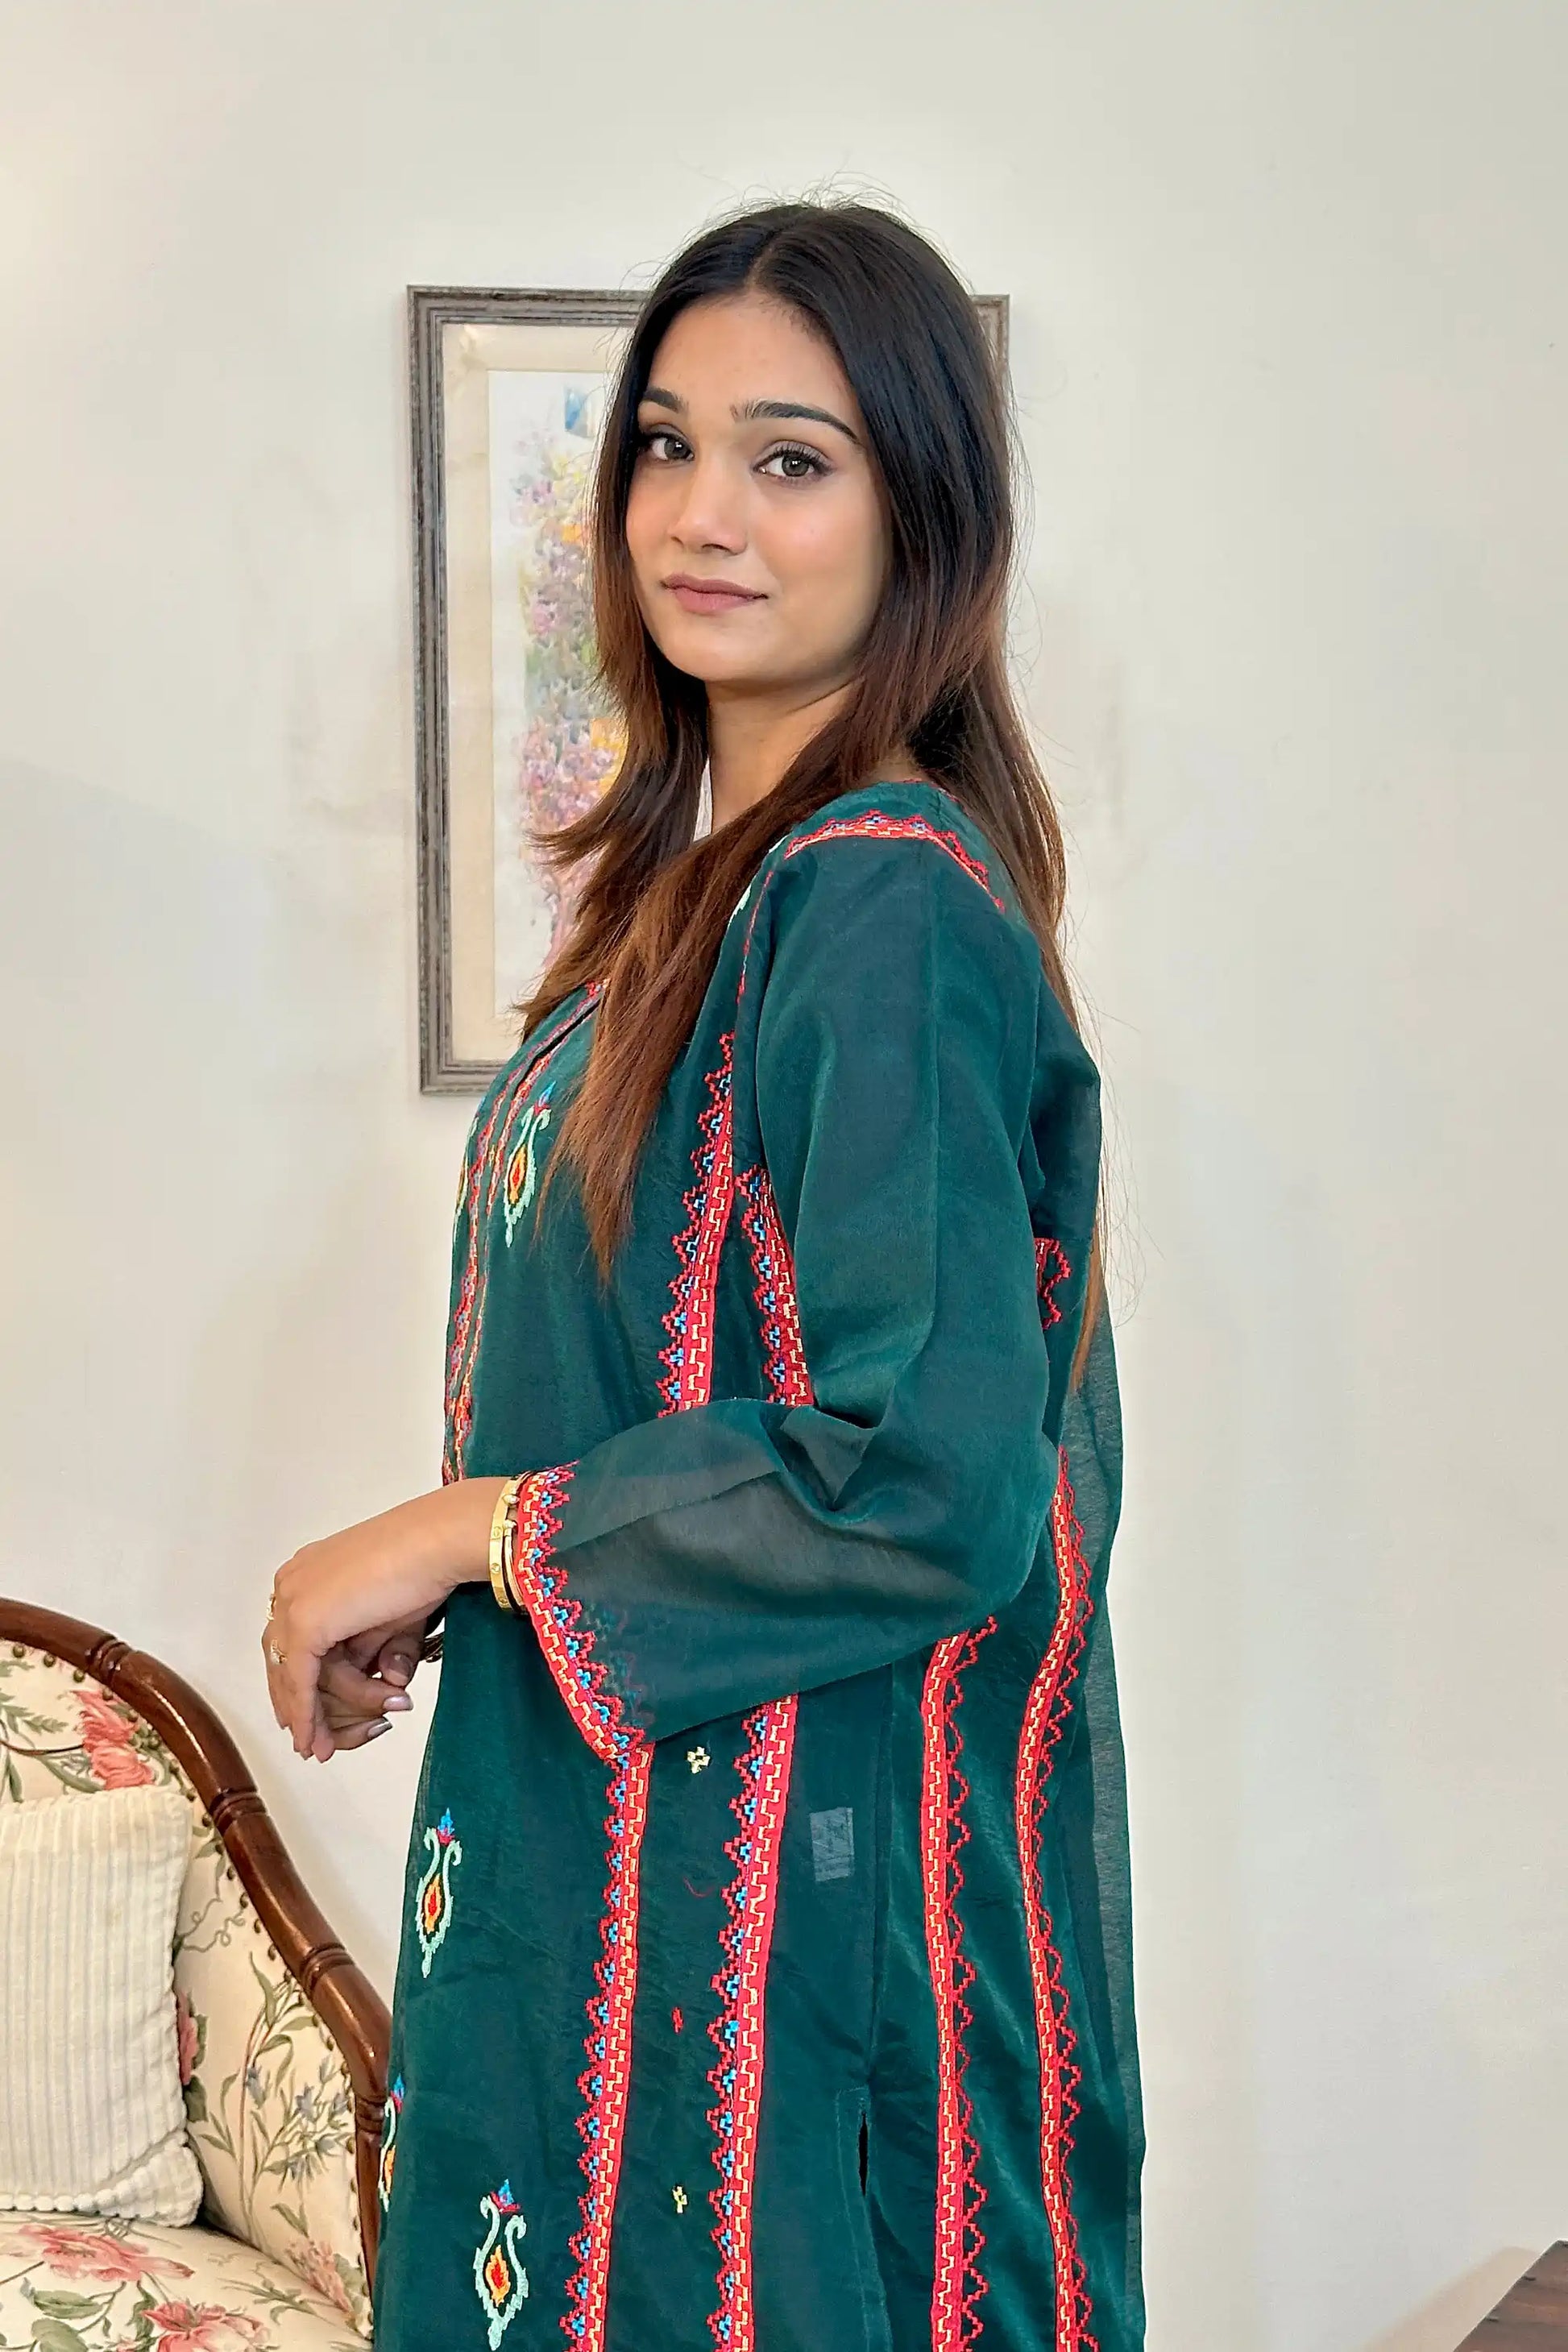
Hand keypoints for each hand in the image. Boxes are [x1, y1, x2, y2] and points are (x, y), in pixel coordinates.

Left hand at [264, 1481, 502, 1760]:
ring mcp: (295, 1602)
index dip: (294, 1678)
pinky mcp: (307, 1623)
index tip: (306, 1708)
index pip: (289, 1636)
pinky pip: (300, 1681)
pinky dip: (306, 1714)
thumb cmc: (425, 1564)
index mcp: (308, 1572)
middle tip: (307, 1738)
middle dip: (293, 1703)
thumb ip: (377, 1648)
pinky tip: (313, 1739)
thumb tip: (386, 1681)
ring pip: (291, 1674)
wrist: (438, 1542)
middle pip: (281, 1657)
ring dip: (308, 1716)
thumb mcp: (392, 1618)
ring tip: (322, 1748)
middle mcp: (293, 1583)